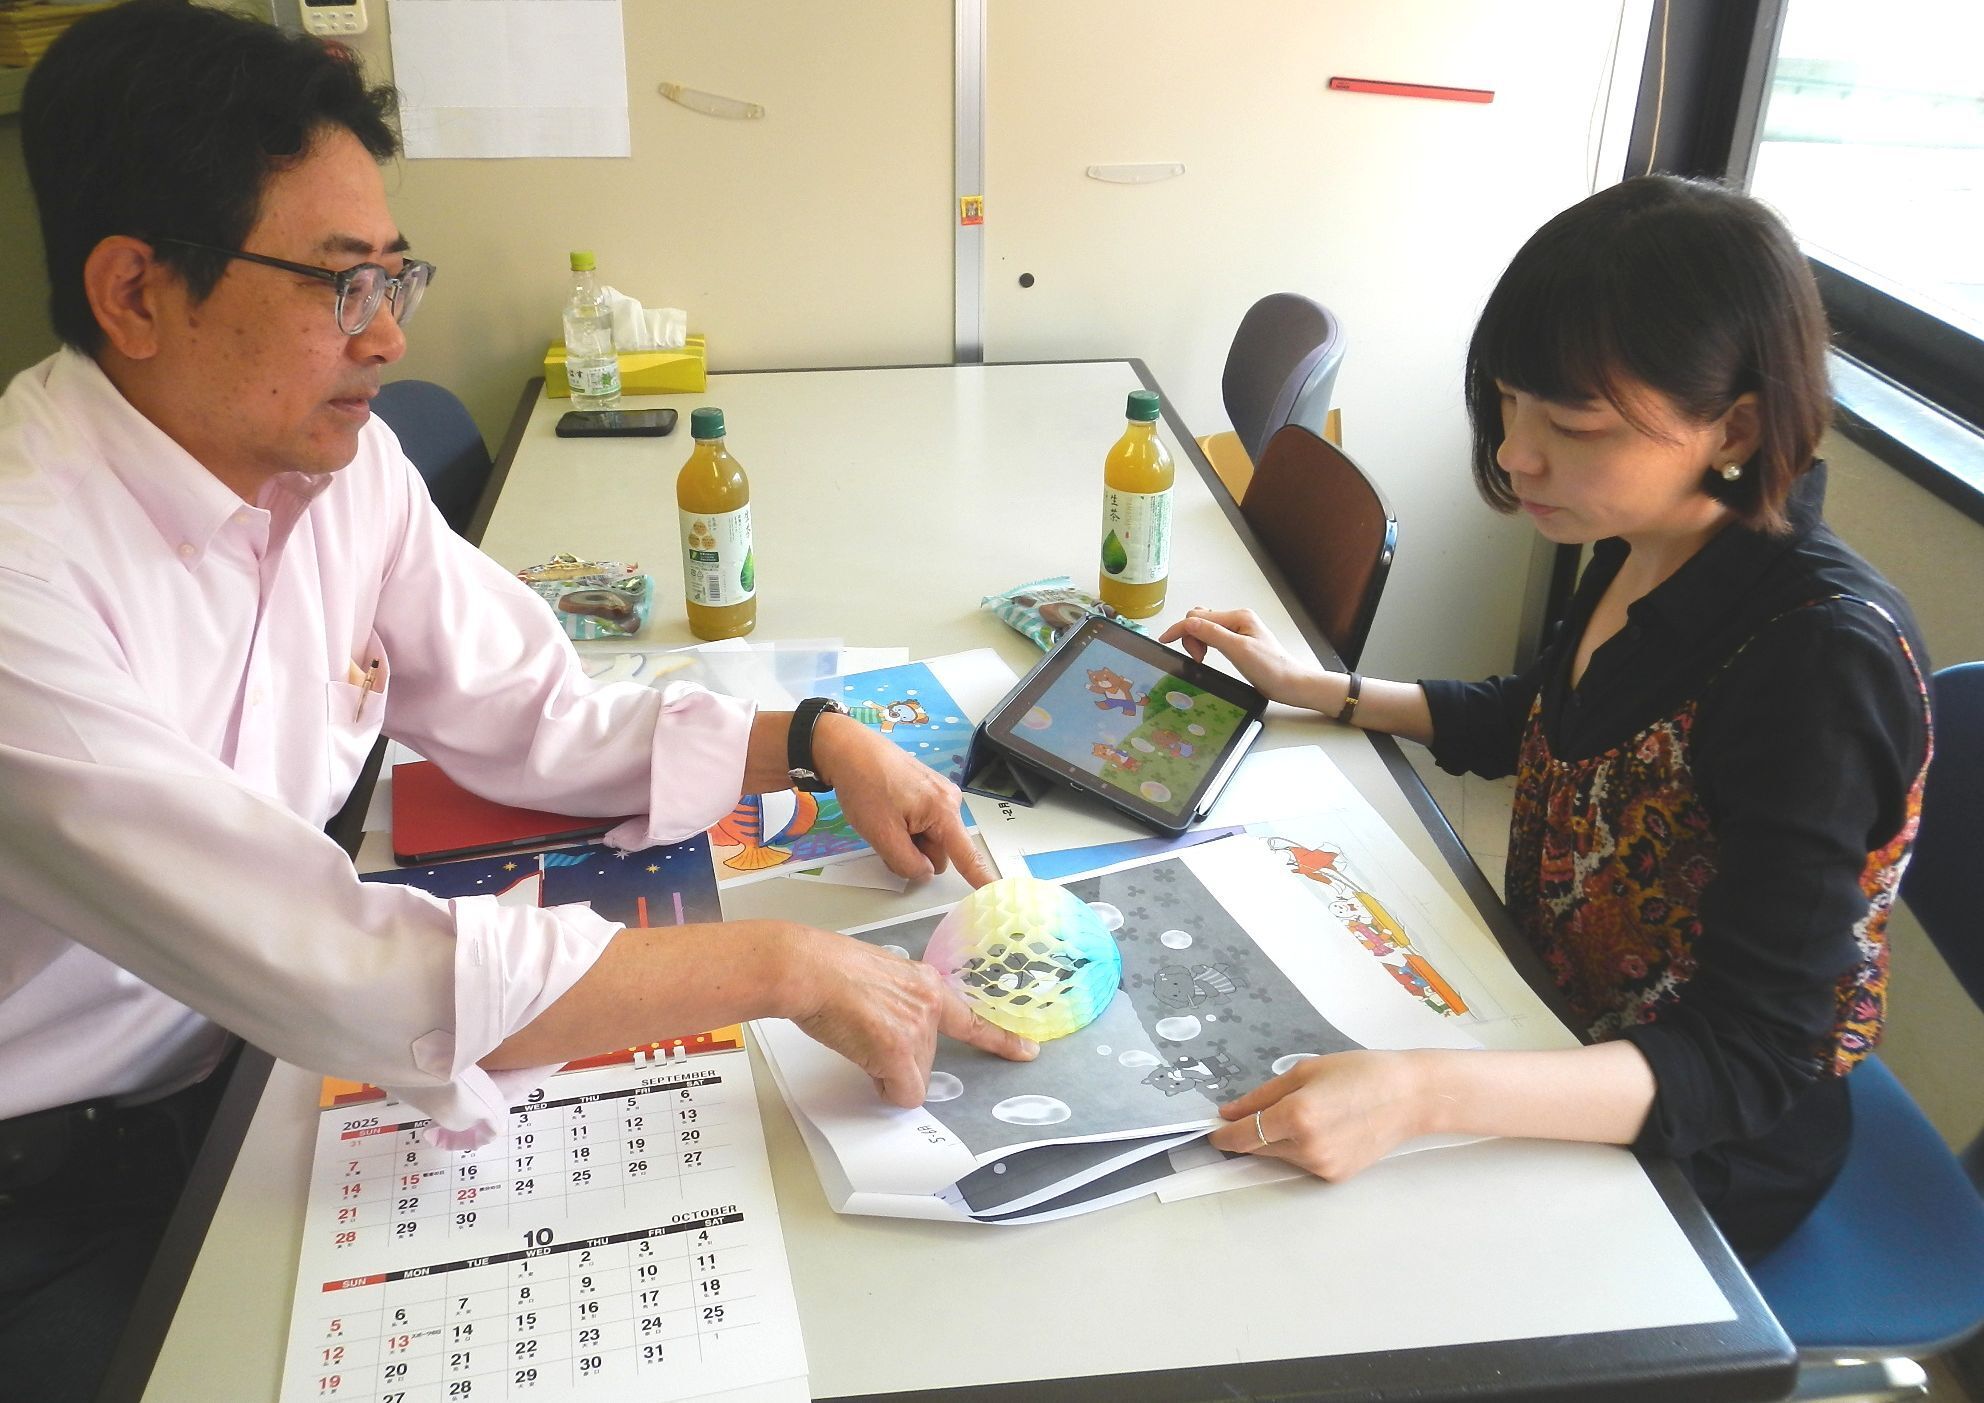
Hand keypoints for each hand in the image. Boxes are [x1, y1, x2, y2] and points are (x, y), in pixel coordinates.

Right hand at [786, 926, 1035, 1105]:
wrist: (807, 969)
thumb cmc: (827, 970)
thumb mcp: (879, 976)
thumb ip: (900, 1003)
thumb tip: (889, 1031)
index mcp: (926, 983)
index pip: (971, 1017)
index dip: (1001, 1039)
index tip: (1028, 1051)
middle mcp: (929, 1005)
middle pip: (927, 1060)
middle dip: (899, 1060)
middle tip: (865, 1035)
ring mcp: (916, 1029)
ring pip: (912, 1078)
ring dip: (885, 1071)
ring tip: (856, 1037)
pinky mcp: (898, 1051)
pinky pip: (903, 1093)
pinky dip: (884, 1089)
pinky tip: (861, 1058)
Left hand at [812, 712, 993, 885]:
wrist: (848, 748)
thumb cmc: (865, 786)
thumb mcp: (881, 834)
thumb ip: (906, 862)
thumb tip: (925, 873)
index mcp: (943, 811)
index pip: (967, 855)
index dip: (981, 876)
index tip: (998, 892)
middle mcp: (949, 801)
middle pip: (940, 851)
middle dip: (916, 853)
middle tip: (887, 836)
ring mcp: (939, 793)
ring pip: (929, 838)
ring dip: (908, 840)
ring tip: (885, 819)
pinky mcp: (927, 790)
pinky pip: (923, 823)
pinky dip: (906, 827)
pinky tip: (888, 811)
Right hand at [1158, 607, 1323, 705]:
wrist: (1291, 685)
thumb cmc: (1273, 669)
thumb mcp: (1239, 651)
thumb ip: (1212, 635)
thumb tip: (1188, 623)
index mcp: (1238, 617)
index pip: (1199, 617)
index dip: (1180, 629)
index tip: (1165, 640)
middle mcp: (1237, 620)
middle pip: (1199, 619)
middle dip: (1191, 636)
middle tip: (1198, 658)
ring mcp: (1237, 631)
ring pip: (1204, 628)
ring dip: (1197, 642)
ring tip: (1203, 659)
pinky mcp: (1237, 643)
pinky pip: (1212, 637)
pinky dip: (1204, 645)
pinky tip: (1208, 656)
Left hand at [1205, 1050, 1428, 1179]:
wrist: (1409, 1096)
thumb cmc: (1359, 1073)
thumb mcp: (1305, 1072)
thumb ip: (1262, 1095)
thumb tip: (1229, 1112)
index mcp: (1297, 1116)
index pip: (1243, 1135)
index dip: (1223, 1135)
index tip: (1213, 1132)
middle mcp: (1307, 1147)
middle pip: (1258, 1147)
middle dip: (1251, 1133)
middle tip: (1262, 1111)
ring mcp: (1322, 1166)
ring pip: (1280, 1156)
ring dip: (1278, 1140)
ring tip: (1309, 1113)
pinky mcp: (1335, 1176)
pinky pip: (1302, 1163)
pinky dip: (1300, 1148)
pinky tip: (1324, 1128)